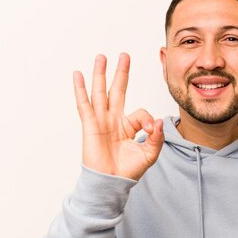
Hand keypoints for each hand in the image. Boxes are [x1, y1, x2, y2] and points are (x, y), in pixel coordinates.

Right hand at [73, 53, 163, 179]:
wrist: (111, 182)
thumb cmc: (128, 171)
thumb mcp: (149, 153)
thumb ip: (156, 137)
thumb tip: (159, 121)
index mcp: (128, 126)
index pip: (141, 113)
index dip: (148, 120)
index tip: (151, 130)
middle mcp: (114, 120)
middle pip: (118, 91)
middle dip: (121, 73)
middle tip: (124, 56)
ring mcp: (101, 121)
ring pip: (100, 92)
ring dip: (100, 74)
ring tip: (101, 57)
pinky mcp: (90, 125)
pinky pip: (84, 104)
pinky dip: (80, 89)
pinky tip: (78, 75)